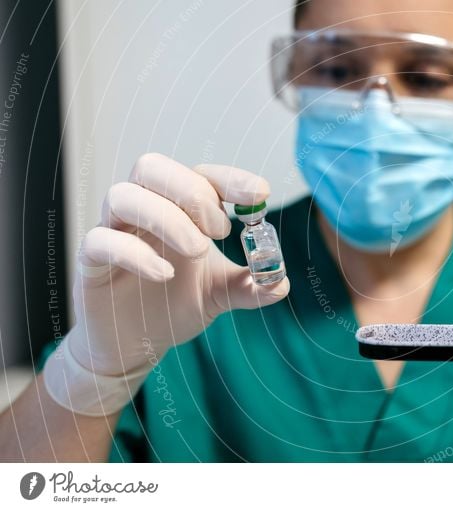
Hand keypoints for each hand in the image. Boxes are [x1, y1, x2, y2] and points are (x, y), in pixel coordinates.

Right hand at [45, 154, 288, 413]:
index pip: (200, 174)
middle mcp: (144, 210)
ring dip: (166, 217)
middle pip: (153, 167)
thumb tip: (281, 283)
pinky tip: (166, 274)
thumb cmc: (175, 303)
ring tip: (198, 250)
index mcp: (178, 208)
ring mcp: (114, 231)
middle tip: (222, 229)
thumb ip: (250, 285)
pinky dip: (136, 253)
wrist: (135, 344)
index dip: (230, 178)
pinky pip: (100, 240)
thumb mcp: (221, 293)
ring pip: (123, 195)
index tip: (260, 194)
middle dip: (192, 191)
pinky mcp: (90, 260)